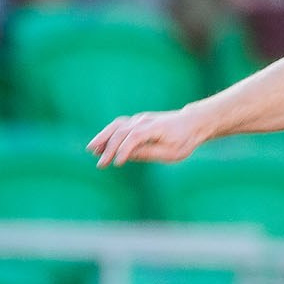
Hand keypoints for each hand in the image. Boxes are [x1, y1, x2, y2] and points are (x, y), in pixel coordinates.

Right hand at [89, 107, 209, 165]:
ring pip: (116, 125)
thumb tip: (126, 156)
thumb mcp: (171, 152)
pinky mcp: (136, 121)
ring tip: (91, 150)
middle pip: (121, 130)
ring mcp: (139, 119)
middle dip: (108, 146)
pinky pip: (119, 126)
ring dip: (103, 137)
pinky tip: (100, 145)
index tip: (117, 164)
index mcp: (154, 128)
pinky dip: (108, 134)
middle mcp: (144, 120)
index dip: (124, 150)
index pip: (134, 136)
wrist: (192, 123)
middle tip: (100, 163)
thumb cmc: (183, 140)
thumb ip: (148, 153)